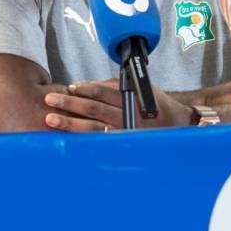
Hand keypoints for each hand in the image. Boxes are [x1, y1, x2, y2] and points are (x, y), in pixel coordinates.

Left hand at [43, 79, 190, 131]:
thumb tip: (96, 85)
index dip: (85, 89)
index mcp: (132, 100)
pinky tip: (67, 139)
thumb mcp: (145, 90)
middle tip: (50, 99)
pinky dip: (82, 140)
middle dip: (70, 104)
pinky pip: (99, 142)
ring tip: (52, 119)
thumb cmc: (160, 107)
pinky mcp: (122, 144)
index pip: (103, 92)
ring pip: (92, 128)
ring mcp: (124, 133)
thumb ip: (121, 87)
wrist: (179, 128)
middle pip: (93, 109)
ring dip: (70, 123)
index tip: (70, 88)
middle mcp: (127, 116)